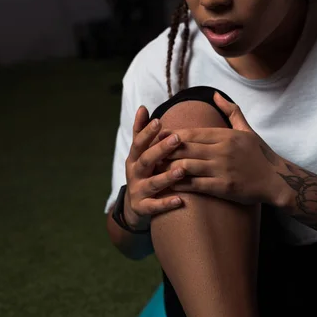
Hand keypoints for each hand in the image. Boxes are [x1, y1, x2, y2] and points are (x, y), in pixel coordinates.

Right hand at [123, 106, 185, 226]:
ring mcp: (138, 191)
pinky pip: (155, 207)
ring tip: (182, 170)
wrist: (134, 206)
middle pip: (146, 160)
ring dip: (167, 177)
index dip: (148, 132)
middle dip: (161, 150)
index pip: (139, 143)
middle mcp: (134, 173)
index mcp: (134, 158)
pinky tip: (180, 200)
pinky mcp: (143, 208)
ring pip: (152, 183)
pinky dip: (166, 203)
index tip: (159, 121)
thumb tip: (143, 107)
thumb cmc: (144, 173)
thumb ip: (141, 132)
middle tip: (177, 139)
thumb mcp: (139, 153)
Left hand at [159, 92, 283, 205]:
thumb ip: (231, 111)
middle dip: (165, 150)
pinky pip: (195, 184)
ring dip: (168, 167)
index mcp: (226, 136)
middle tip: (149, 153)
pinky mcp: (223, 187)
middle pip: (185, 148)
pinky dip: (180, 183)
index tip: (157, 135)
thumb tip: (215, 95)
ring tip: (155, 169)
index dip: (172, 134)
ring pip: (186, 165)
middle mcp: (222, 151)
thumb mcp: (247, 130)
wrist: (277, 181)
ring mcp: (222, 169)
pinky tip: (169, 184)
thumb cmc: (260, 155)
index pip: (192, 133)